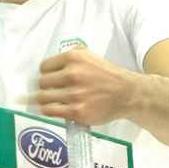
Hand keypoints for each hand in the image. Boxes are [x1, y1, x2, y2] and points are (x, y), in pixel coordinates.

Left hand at [21, 47, 136, 125]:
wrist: (127, 94)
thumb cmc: (108, 76)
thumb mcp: (90, 56)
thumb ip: (70, 56)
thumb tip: (50, 65)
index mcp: (74, 58)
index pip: (44, 67)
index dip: (46, 74)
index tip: (49, 78)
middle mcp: (72, 74)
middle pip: (41, 83)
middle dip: (45, 87)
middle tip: (50, 90)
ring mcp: (74, 94)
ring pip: (42, 98)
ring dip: (44, 100)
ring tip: (50, 100)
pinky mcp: (76, 111)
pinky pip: (50, 111)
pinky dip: (49, 111)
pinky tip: (54, 109)